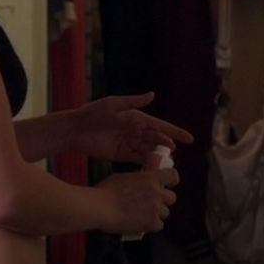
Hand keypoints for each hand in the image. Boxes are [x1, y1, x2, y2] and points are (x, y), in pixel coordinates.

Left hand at [69, 92, 192, 163]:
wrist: (74, 130)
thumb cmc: (92, 113)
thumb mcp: (112, 105)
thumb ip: (133, 103)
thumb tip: (152, 95)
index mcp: (136, 118)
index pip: (159, 126)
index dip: (175, 132)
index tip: (190, 138)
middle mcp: (135, 131)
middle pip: (157, 140)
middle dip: (166, 145)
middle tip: (172, 152)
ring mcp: (129, 143)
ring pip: (149, 151)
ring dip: (158, 156)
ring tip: (164, 162)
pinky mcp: (121, 154)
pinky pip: (138, 159)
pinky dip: (147, 163)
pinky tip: (154, 168)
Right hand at [98, 167, 179, 235]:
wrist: (100, 207)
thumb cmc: (106, 191)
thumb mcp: (122, 177)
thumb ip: (137, 180)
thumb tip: (140, 183)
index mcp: (150, 178)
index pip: (173, 176)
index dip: (170, 181)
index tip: (165, 185)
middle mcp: (156, 192)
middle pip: (171, 197)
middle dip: (162, 201)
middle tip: (150, 203)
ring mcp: (156, 208)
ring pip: (165, 212)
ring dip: (156, 214)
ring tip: (141, 215)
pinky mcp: (152, 223)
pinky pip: (158, 225)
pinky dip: (150, 225)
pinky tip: (139, 223)